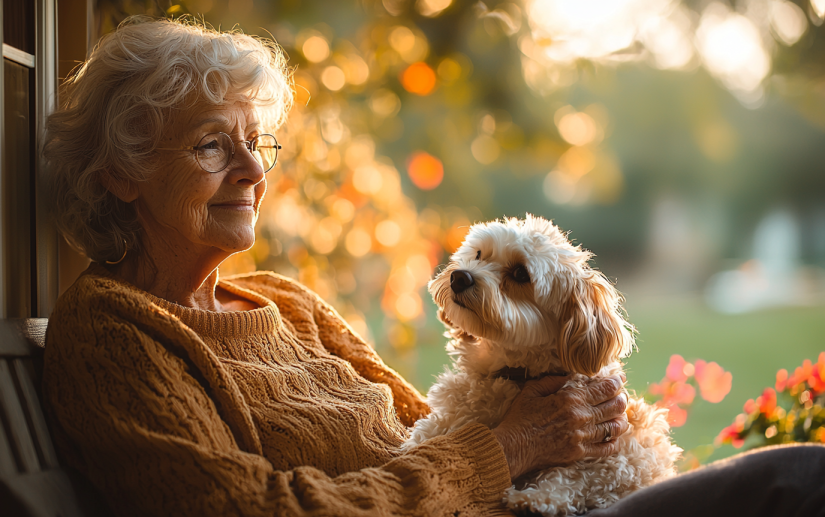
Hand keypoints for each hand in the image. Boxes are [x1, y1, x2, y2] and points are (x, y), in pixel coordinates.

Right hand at [491, 374, 628, 479]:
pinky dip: (614, 441)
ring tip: (622, 415)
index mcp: (570, 398)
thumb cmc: (520, 417)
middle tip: (622, 395)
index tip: (620, 378)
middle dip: (622, 398)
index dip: (616, 381)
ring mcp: (582, 436)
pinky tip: (614, 436)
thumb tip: (570, 376)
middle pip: (614, 406)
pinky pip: (606, 448)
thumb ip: (553, 381)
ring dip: (621, 419)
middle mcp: (581, 417)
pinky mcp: (580, 453)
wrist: (513, 447)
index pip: (604, 388)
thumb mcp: (532, 390)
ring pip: (614, 427)